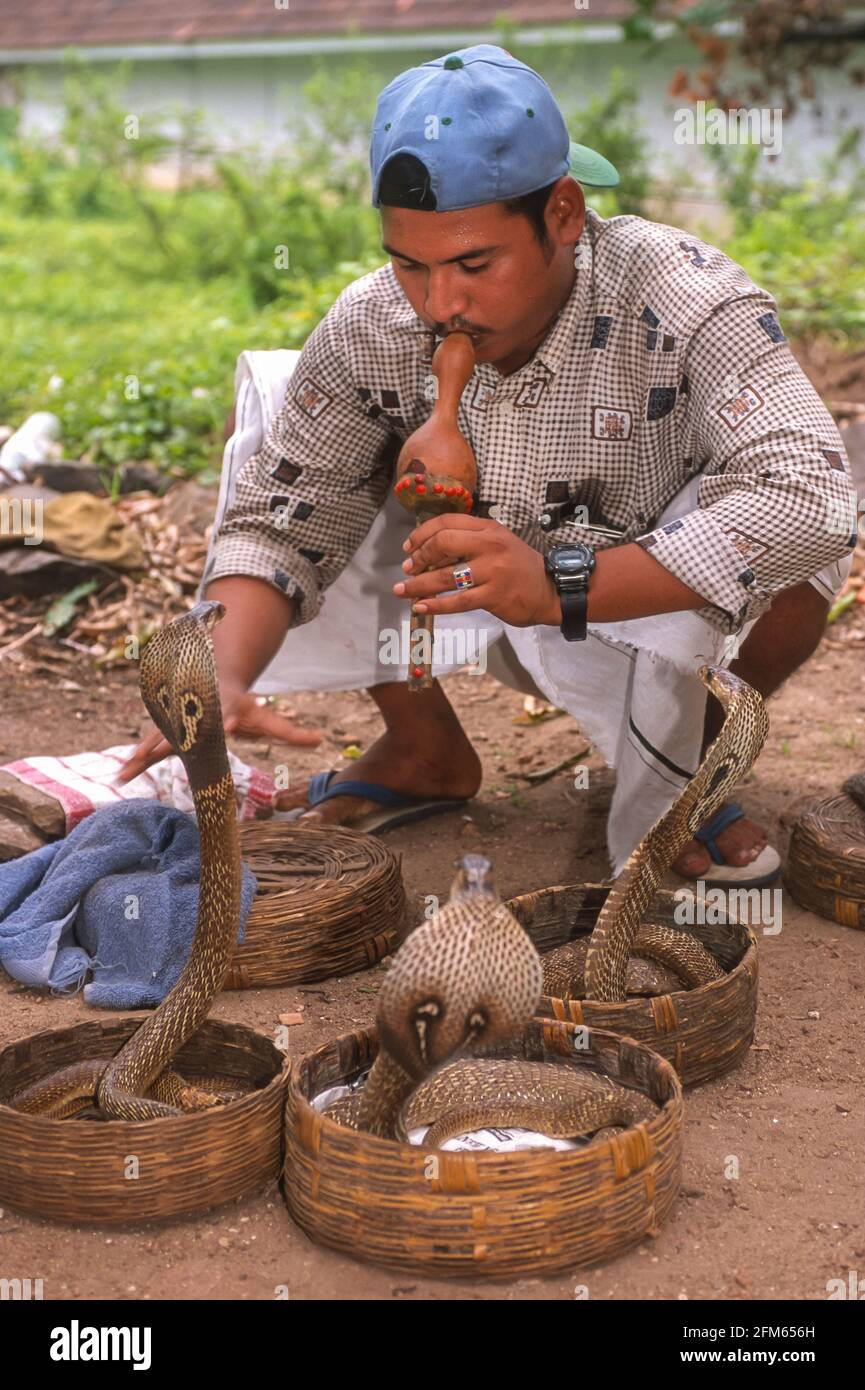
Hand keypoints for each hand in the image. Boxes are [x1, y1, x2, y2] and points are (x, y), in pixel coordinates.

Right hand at [115, 684, 321, 784]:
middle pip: (186, 728)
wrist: (211, 679)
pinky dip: (135, 761)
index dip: (224, 723)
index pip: (223, 719)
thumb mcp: (265, 718)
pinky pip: (148, 747)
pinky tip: (120, 777)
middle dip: (174, 740)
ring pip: (160, 737)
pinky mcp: (165, 731)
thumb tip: (320, 740)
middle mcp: (195, 715)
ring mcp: (177, 722)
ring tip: (127, 770)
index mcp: (222, 711)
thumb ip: (289, 731)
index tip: (224, 729)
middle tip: (163, 752)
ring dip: (144, 754)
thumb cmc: (241, 705)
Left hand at [394, 513, 559, 627]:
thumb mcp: (499, 542)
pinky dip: (435, 605)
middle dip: (419, 557)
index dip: (421, 534)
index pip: (447, 522)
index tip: (408, 548)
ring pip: (446, 577)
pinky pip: (458, 601)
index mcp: (488, 528)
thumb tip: (430, 551)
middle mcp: (490, 546)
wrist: (551, 590)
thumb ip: (470, 541)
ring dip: (418, 584)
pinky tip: (420, 607)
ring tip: (402, 590)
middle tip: (407, 569)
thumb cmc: (519, 566)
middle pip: (443, 544)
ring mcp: (492, 571)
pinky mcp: (494, 596)